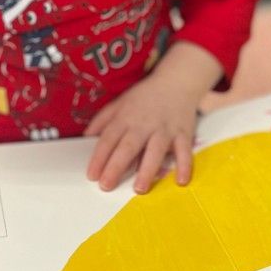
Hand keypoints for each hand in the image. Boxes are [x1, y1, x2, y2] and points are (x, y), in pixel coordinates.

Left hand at [84, 71, 198, 193]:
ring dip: (147, 169)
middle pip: (128, 146)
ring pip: (155, 150)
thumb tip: (85, 138)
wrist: (176, 81)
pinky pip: (184, 151)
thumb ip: (102, 121)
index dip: (99, 157)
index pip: (109, 138)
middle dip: (116, 166)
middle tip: (106, 185)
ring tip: (139, 189)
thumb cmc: (144, 97)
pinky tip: (181, 181)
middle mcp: (144, 124)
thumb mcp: (119, 103)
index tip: (92, 175)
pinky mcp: (183, 133)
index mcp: (125, 117)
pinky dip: (184, 165)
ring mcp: (165, 129)